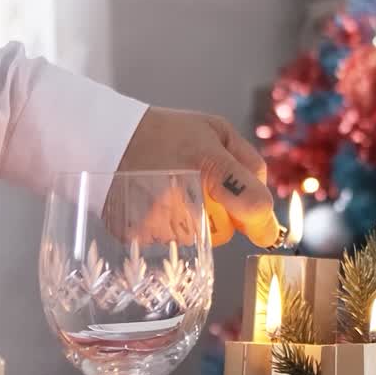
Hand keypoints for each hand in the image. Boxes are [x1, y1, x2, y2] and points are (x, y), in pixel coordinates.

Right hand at [115, 107, 277, 247]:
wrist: (110, 138)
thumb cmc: (170, 134)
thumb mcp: (217, 131)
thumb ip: (250, 166)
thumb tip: (265, 212)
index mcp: (210, 163)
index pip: (254, 206)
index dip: (263, 222)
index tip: (259, 225)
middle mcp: (185, 195)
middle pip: (225, 232)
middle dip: (219, 216)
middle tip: (195, 187)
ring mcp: (159, 219)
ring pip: (197, 240)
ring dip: (191, 222)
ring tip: (169, 190)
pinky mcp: (137, 235)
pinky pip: (169, 243)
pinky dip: (165, 227)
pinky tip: (152, 202)